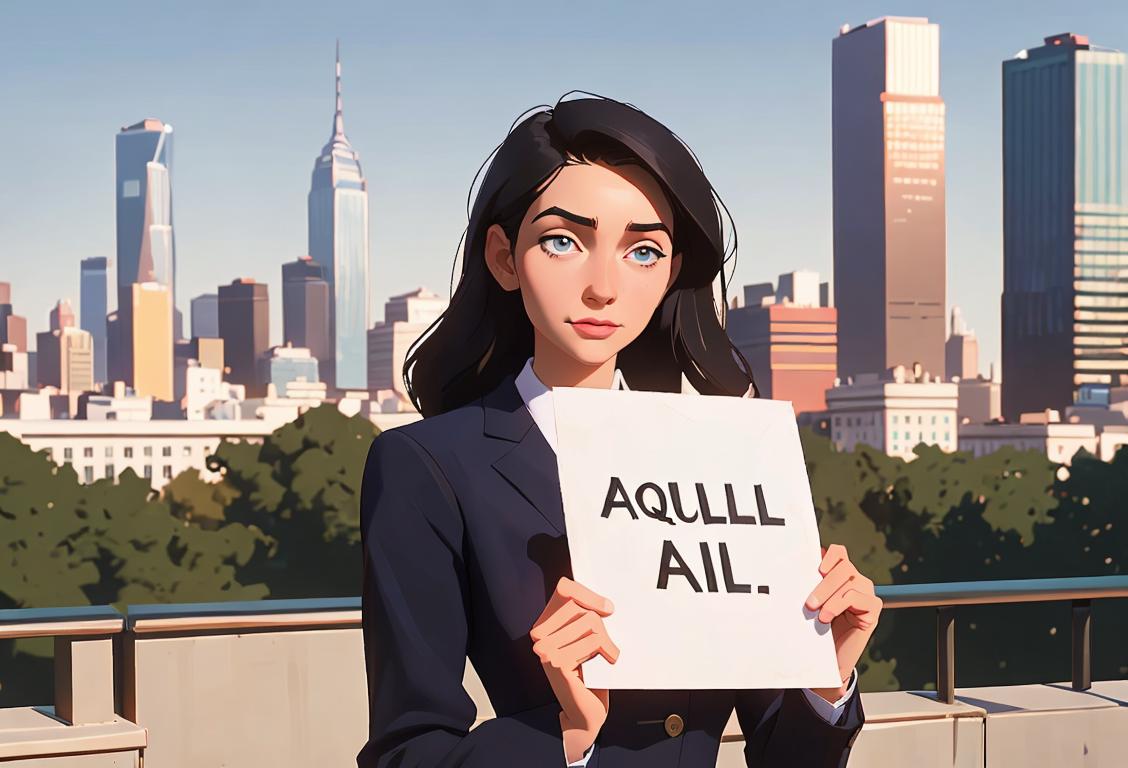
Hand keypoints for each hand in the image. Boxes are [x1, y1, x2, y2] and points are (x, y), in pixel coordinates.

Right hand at [530, 577, 618, 762]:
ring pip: (590, 621)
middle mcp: (540, 634)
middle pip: (580, 606)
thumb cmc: (591, 670)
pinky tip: (606, 662)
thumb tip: (605, 603)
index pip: (565, 589)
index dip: (588, 593)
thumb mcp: (587, 637)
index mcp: (545, 623)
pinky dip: (607, 650)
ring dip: (607, 639)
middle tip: (607, 641)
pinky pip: (593, 641)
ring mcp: (546, 649)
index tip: (608, 609)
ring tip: (608, 653)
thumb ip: (587, 615)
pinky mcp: (558, 663)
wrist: (586, 710)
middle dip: (601, 621)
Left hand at [804, 544, 882, 702]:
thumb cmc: (817, 630)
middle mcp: (856, 580)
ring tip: (815, 613)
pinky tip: (826, 618)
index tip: (817, 569)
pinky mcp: (873, 608)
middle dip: (823, 584)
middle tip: (808, 603)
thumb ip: (809, 586)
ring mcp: (866, 592)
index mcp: (840, 575)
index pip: (838, 553)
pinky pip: (856, 597)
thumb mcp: (811, 604)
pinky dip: (837, 605)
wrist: (830, 659)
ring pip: (848, 580)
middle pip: (843, 566)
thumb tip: (795, 569)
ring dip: (827, 596)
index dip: (828, 555)